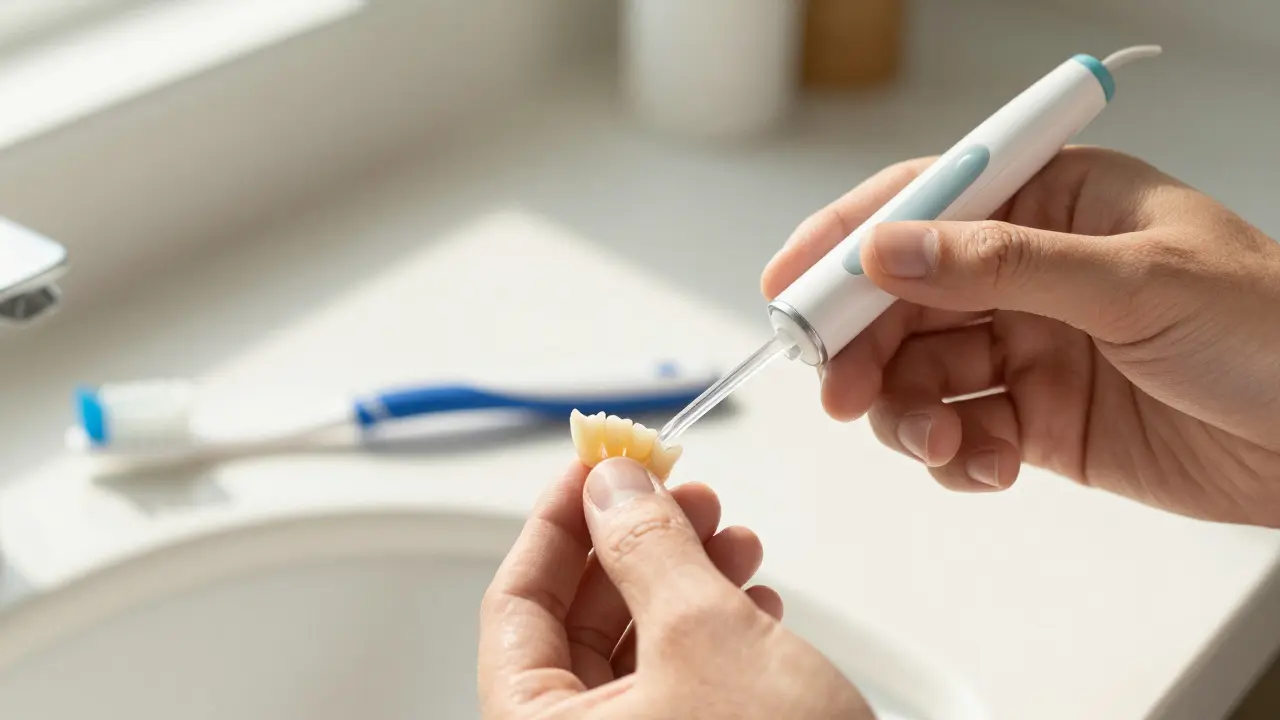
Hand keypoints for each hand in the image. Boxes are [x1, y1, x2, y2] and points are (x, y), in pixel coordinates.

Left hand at [478, 458, 872, 717]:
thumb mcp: (704, 639)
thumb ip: (647, 548)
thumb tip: (610, 484)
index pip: (515, 605)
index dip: (555, 522)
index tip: (593, 463)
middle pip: (578, 624)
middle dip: (635, 544)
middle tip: (678, 492)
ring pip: (637, 650)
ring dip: (684, 580)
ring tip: (732, 539)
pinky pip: (680, 685)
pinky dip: (714, 632)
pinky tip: (755, 601)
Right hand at [763, 147, 1279, 525]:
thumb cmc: (1274, 331)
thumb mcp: (1135, 283)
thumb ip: (1002, 266)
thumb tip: (888, 249)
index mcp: (1054, 203)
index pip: (926, 202)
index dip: (847, 239)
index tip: (789, 283)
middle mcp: (1029, 272)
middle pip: (904, 299)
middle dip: (865, 346)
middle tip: (840, 389)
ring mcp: (1029, 347)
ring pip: (921, 373)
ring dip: (910, 412)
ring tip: (938, 441)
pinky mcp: (1037, 419)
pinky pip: (960, 432)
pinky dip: (955, 455)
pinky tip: (987, 464)